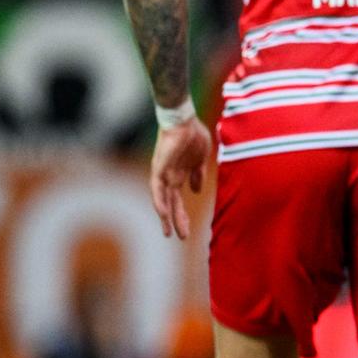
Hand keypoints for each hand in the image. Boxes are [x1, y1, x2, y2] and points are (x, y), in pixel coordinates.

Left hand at [149, 116, 212, 239]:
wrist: (184, 120)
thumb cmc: (193, 135)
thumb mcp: (200, 160)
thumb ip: (197, 175)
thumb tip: (196, 191)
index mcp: (180, 176)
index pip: (179, 201)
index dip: (182, 215)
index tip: (187, 231)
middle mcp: (169, 178)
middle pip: (172, 204)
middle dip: (177, 221)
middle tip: (181, 237)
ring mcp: (163, 174)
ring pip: (163, 200)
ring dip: (166, 217)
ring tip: (170, 232)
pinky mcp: (159, 168)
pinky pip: (157, 188)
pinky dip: (160, 201)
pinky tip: (163, 213)